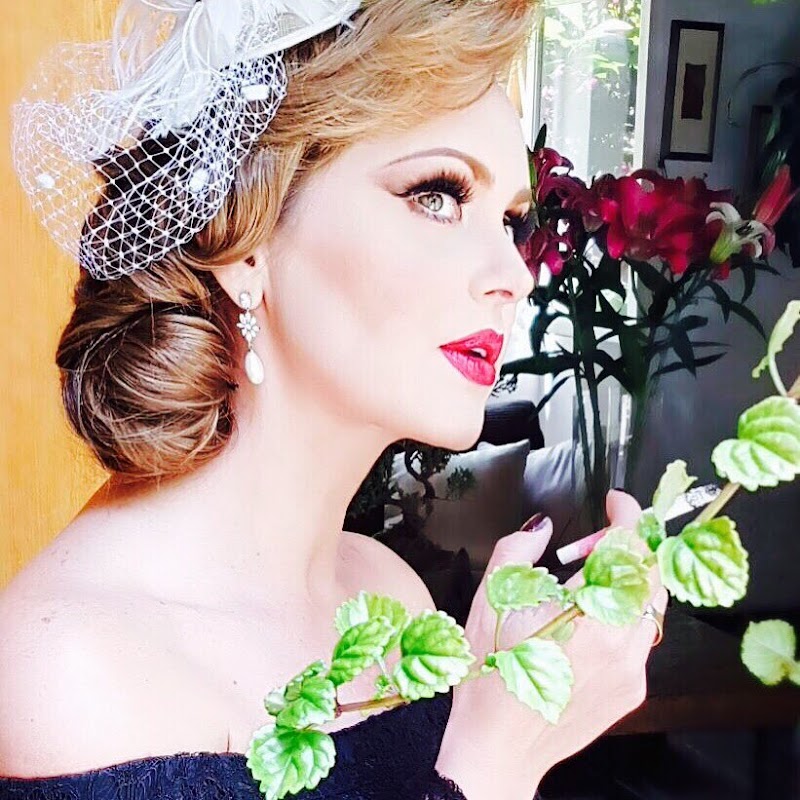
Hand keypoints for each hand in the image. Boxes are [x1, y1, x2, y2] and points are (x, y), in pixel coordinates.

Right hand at [435, 490, 667, 799]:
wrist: (498, 744)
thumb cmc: (489, 673)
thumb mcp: (490, 597)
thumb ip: (517, 548)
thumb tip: (543, 527)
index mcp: (583, 613)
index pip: (627, 548)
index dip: (627, 516)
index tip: (616, 503)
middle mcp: (618, 641)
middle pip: (651, 574)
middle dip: (629, 545)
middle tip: (595, 543)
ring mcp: (631, 669)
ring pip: (653, 605)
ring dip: (630, 579)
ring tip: (590, 581)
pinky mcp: (633, 689)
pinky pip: (643, 637)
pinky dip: (626, 613)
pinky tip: (590, 620)